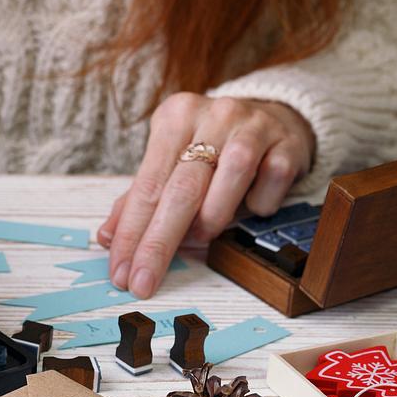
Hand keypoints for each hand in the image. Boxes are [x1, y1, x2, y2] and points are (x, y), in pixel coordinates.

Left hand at [98, 92, 314, 298]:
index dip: (132, 234)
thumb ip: (139, 199)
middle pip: (181, 189)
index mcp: (175, 117)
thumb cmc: (213, 149)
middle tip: (144, 281)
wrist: (274, 120)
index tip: (122, 271)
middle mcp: (213, 115)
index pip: (146, 185)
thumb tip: (109, 238)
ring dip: (211, 221)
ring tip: (202, 237)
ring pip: (229, 182)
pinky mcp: (288, 144)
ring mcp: (254, 127)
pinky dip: (258, 205)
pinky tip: (251, 205)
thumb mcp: (171, 162)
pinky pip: (270, 184)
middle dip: (159, 244)